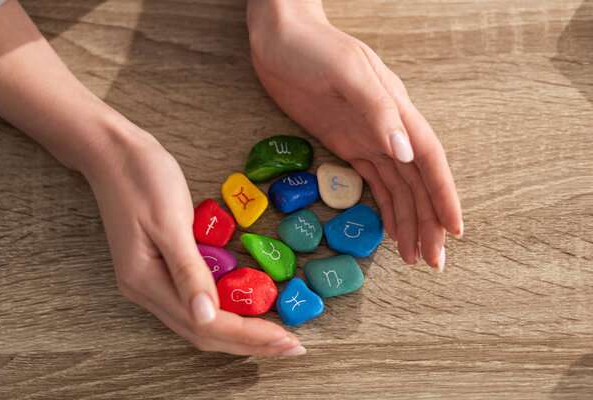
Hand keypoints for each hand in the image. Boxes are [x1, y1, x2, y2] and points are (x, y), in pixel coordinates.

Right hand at [84, 123, 303, 355]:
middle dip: (250, 342)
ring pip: (200, 322)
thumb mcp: (169, 220)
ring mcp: (151, 281)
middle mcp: (147, 289)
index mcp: (146, 280)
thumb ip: (188, 270)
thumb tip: (206, 316)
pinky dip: (225, 311)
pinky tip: (246, 309)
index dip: (250, 335)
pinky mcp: (159, 268)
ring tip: (275, 335)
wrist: (114, 152)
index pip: (208, 324)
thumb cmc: (142, 177)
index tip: (287, 339)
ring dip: (239, 332)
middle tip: (292, 346)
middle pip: (205, 332)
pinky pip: (196, 301)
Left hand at [247, 0, 462, 270]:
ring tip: (413, 255)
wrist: (279, 37)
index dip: (443, 195)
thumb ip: (378, 112)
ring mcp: (367, 138)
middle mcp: (388, 129)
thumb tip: (405, 152)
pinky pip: (372, 183)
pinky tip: (390, 228)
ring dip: (407, 221)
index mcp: (396, 110)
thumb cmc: (313, 48)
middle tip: (433, 261)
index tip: (454, 230)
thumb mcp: (347, 74)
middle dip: (428, 220)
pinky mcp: (345, 144)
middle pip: (417, 182)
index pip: (429, 159)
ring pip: (397, 188)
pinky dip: (383, 207)